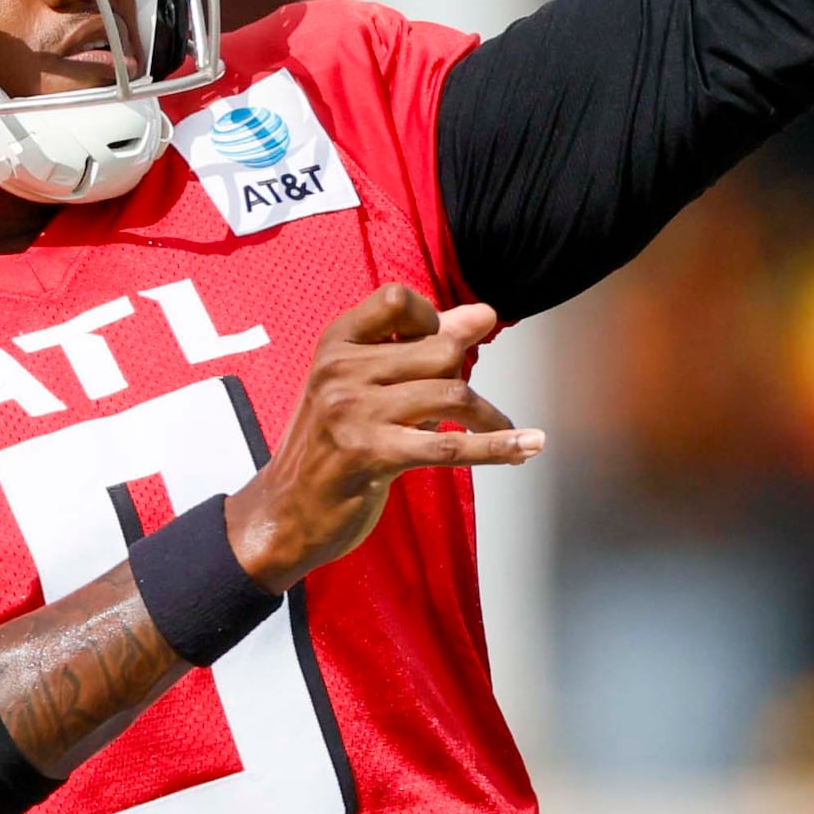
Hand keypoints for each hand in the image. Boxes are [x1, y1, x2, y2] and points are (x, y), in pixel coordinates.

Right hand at [224, 286, 539, 592]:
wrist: (286, 513)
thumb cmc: (332, 445)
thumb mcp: (365, 386)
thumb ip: (421, 347)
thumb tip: (483, 313)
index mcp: (336, 344)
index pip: (398, 300)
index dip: (433, 318)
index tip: (445, 346)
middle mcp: (341, 370)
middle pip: (438, 351)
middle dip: (464, 377)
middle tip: (468, 408)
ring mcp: (353, 411)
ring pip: (451, 394)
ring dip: (491, 418)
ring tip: (508, 432)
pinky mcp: (371, 454)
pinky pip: (449, 445)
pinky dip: (496, 447)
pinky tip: (526, 448)